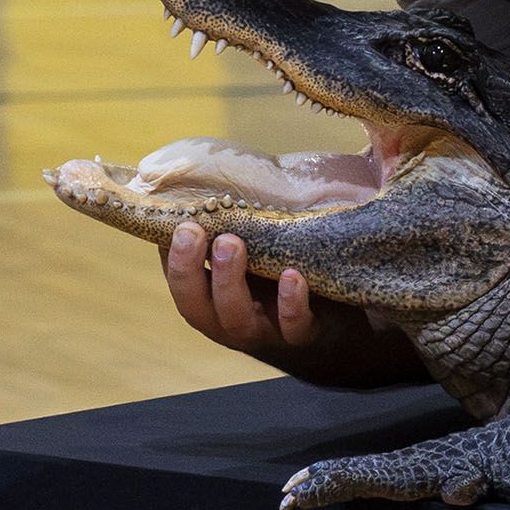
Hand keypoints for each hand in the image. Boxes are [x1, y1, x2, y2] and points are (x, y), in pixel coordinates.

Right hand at [164, 224, 418, 388]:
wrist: (337, 306)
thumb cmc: (280, 266)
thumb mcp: (252, 242)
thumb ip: (227, 218)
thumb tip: (193, 175)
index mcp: (211, 295)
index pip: (179, 280)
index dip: (172, 257)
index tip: (177, 223)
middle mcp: (230, 318)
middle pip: (196, 308)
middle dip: (189, 271)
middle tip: (196, 231)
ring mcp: (266, 330)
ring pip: (237, 321)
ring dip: (229, 283)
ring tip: (232, 244)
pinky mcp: (306, 334)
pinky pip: (295, 328)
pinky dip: (290, 305)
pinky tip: (292, 277)